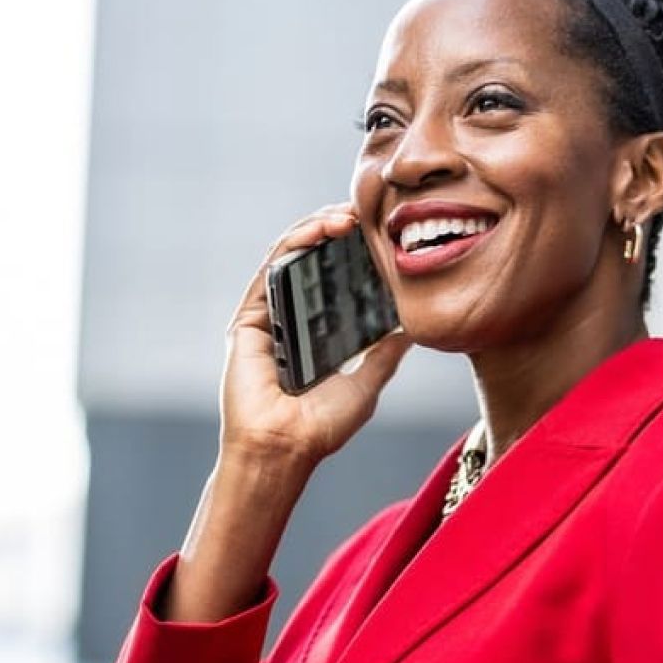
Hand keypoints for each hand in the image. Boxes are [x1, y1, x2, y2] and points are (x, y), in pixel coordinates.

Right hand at [221, 204, 412, 466]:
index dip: (354, 255)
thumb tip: (414, 325)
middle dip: (336, 233)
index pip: (334, 282)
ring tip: (345, 216)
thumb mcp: (368, 382)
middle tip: (366, 214)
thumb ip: (385, 352)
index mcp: (315, 333)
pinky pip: (270, 271)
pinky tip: (318, 231)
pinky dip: (294, 245)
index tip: (381, 235)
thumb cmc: (322, 426)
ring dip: (316, 230)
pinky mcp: (248, 319)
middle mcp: (289, 320)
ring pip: (289, 258)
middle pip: (311, 262)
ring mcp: (267, 317)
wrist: (285, 448)